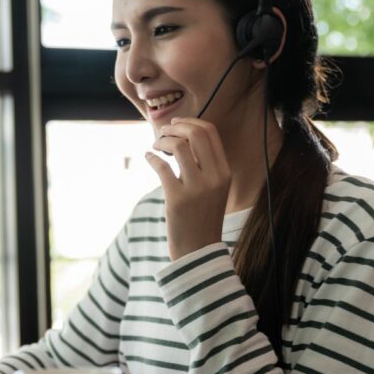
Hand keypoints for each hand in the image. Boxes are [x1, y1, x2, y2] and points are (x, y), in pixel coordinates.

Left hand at [145, 117, 231, 260]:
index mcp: (224, 171)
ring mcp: (197, 188)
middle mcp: (215, 177)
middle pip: (195, 133)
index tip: (176, 124)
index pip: (210, 132)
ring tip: (155, 147)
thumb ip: (204, 165)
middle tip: (163, 133)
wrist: (198, 251)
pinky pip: (161, 167)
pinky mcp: (177, 199)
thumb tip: (182, 138)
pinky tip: (148, 157)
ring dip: (162, 141)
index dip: (190, 122)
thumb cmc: (202, 217)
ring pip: (178, 146)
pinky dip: (151, 157)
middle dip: (175, 127)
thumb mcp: (213, 188)